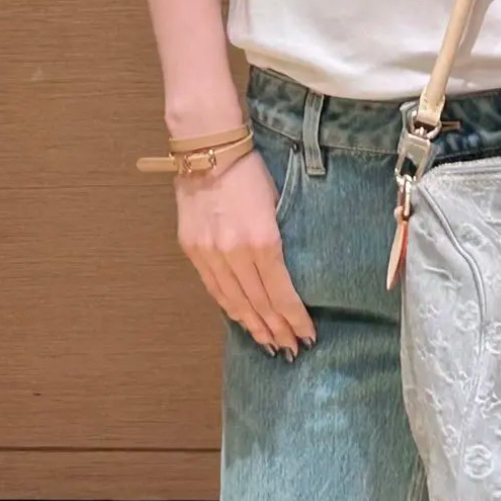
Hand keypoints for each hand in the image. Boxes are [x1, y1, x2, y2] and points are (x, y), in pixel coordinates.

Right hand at [174, 149, 316, 356]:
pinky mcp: (193, 250)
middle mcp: (235, 252)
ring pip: (234, 301)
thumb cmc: (250, 169)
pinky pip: (214, 288)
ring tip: (269, 343)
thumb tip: (289, 270)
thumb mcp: (278, 200)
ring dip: (254, 326)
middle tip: (291, 348)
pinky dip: (229, 308)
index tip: (307, 334)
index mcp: (263, 238)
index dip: (294, 317)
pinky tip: (242, 320)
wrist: (208, 151)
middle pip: (259, 303)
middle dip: (277, 329)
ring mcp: (211, 253)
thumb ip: (279, 239)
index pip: (281, 291)